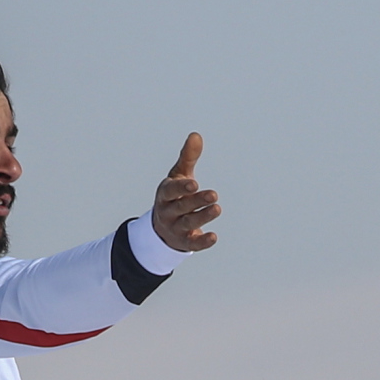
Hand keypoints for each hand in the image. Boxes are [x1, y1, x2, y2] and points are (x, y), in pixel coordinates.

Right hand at [152, 133, 219, 251]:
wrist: (162, 227)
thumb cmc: (174, 196)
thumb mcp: (178, 176)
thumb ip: (188, 158)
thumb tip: (196, 135)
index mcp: (165, 194)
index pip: (171, 190)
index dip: (181, 188)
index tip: (194, 183)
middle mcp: (168, 211)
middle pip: (181, 207)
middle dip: (196, 201)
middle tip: (214, 194)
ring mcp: (175, 228)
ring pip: (188, 223)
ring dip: (203, 217)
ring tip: (217, 208)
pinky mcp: (184, 242)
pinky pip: (192, 244)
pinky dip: (202, 242)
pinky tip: (213, 237)